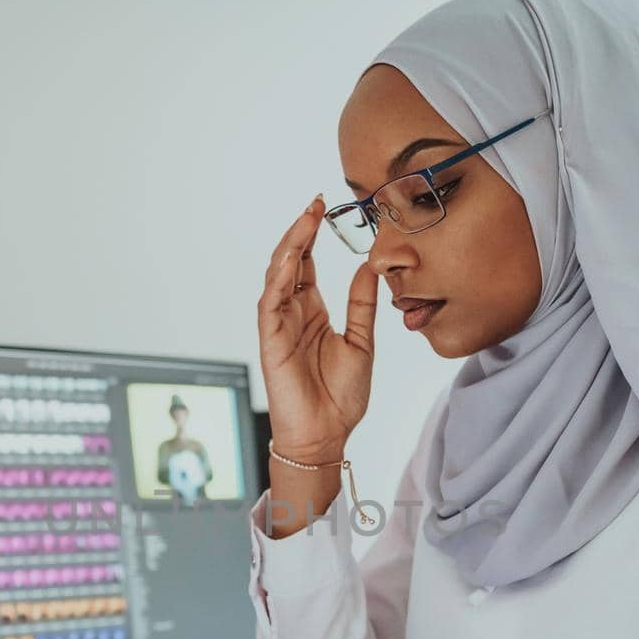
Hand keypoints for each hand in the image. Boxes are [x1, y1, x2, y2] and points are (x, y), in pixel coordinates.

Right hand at [258, 196, 379, 462]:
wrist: (327, 435)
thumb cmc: (340, 398)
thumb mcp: (362, 342)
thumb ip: (362, 305)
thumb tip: (368, 268)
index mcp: (313, 313)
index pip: (307, 265)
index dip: (312, 236)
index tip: (324, 207)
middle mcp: (293, 314)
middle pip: (290, 262)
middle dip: (300, 231)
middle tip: (315, 203)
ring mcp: (279, 326)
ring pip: (277, 276)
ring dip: (290, 247)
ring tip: (306, 220)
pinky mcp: (271, 342)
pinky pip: (270, 304)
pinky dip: (279, 279)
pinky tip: (291, 258)